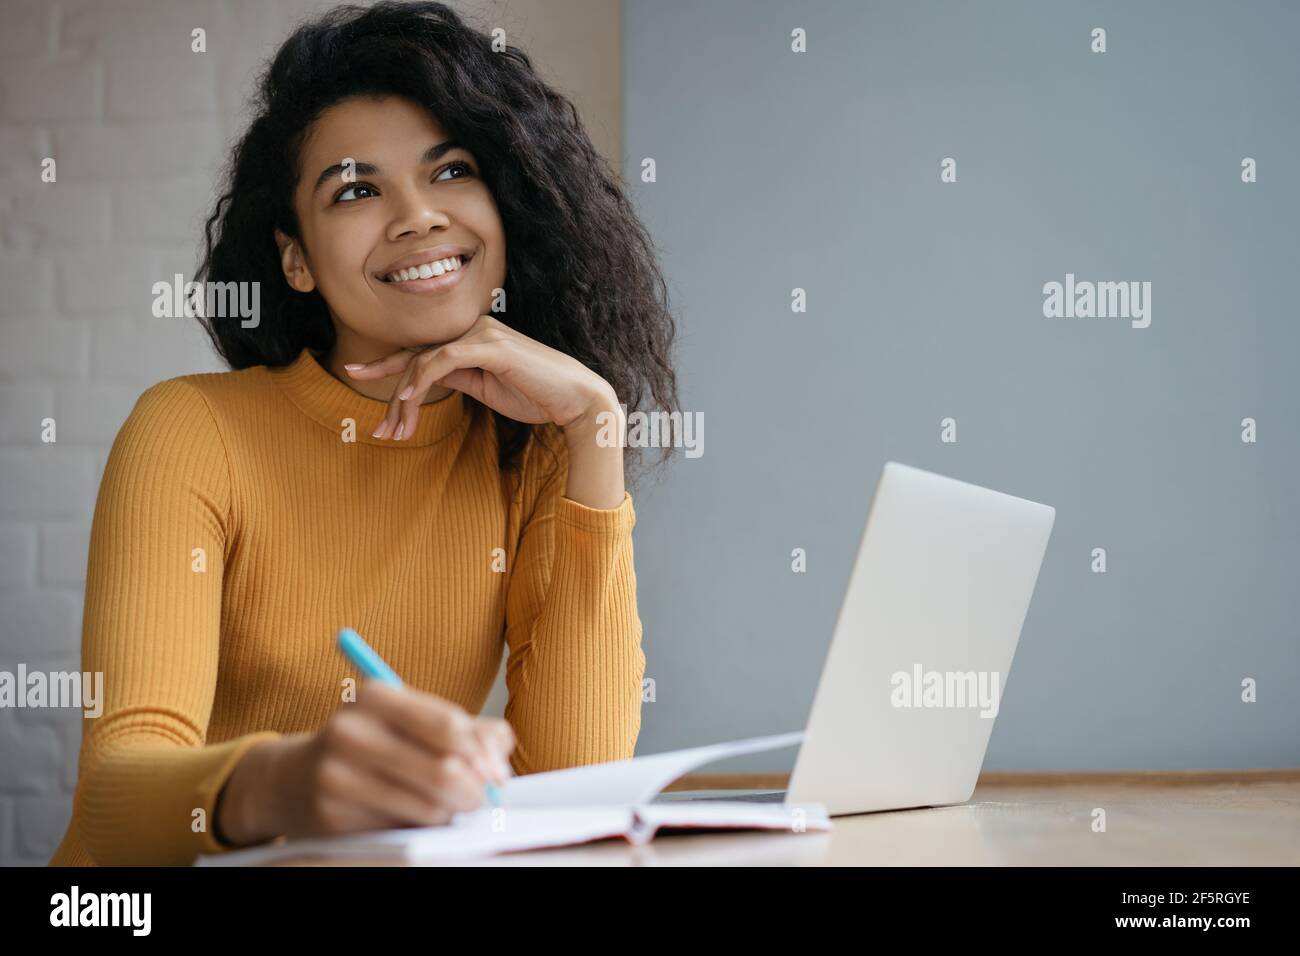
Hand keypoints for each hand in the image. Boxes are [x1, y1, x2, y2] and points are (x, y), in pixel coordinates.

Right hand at [217, 681, 514, 843]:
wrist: (290, 779)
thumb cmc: (367, 745)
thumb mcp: (407, 722)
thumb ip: (463, 728)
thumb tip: (501, 751)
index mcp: (375, 696)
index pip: (449, 725)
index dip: (483, 754)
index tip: (498, 774)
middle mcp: (351, 730)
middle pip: (443, 768)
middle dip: (476, 791)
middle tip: (483, 800)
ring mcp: (337, 774)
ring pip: (427, 805)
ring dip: (449, 812)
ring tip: (447, 806)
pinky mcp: (332, 814)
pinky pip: (401, 828)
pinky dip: (420, 827)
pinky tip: (415, 817)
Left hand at [346, 314, 618, 440]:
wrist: (576, 399)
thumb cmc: (538, 396)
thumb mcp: (488, 389)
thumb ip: (459, 379)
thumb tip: (427, 383)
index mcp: (471, 339)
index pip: (420, 351)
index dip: (384, 363)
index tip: (353, 371)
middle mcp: (472, 329)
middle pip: (416, 359)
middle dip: (391, 396)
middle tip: (379, 430)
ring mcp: (481, 334)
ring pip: (424, 362)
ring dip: (405, 399)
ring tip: (395, 431)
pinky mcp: (489, 346)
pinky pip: (443, 359)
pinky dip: (422, 378)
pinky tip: (409, 400)